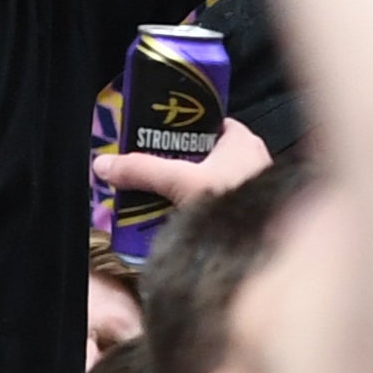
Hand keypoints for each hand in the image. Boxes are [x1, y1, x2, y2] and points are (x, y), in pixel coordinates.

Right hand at [92, 114, 272, 207]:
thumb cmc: (234, 202)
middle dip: (178, 165)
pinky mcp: (252, 214)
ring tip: (155, 200)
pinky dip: (199, 211)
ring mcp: (254, 189)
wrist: (270, 249)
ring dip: (187, 191)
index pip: (206, 122)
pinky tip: (179, 223)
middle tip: (148, 175)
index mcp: (241, 139)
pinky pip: (219, 205)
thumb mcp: (181, 182)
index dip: (180, 128)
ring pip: (211, 183)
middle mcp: (252, 160)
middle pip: (204, 155)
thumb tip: (102, 165)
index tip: (155, 139)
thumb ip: (143, 172)